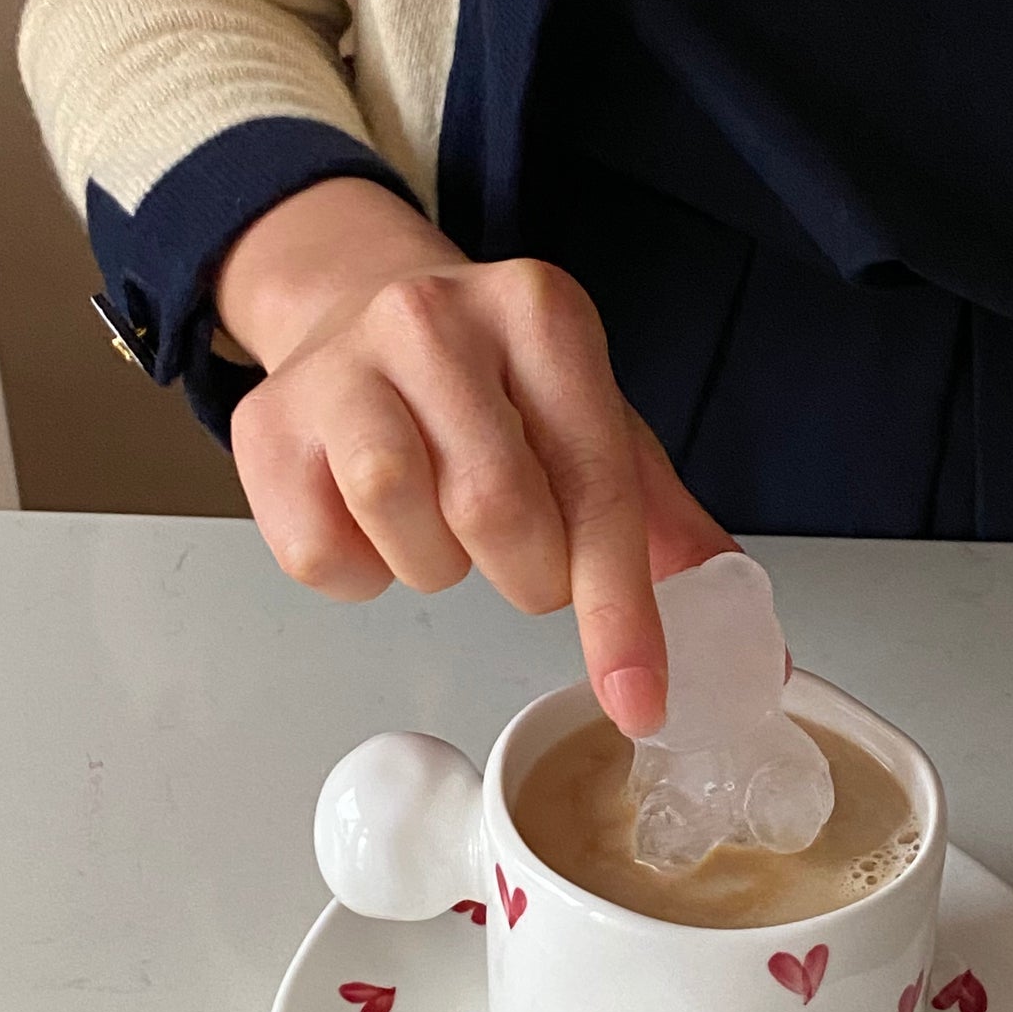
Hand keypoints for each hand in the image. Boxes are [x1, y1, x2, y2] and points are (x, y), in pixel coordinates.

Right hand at [216, 177, 734, 734]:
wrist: (358, 309)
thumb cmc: (494, 392)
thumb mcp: (594, 430)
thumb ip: (664, 533)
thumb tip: (748, 653)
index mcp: (540, 314)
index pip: (596, 485)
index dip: (620, 611)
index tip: (638, 702)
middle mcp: (433, 318)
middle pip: (496, 511)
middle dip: (528, 577)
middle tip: (524, 559)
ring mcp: (339, 366)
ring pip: (405, 530)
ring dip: (441, 568)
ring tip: (443, 524)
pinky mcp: (265, 425)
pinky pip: (326, 558)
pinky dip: (365, 574)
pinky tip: (377, 524)